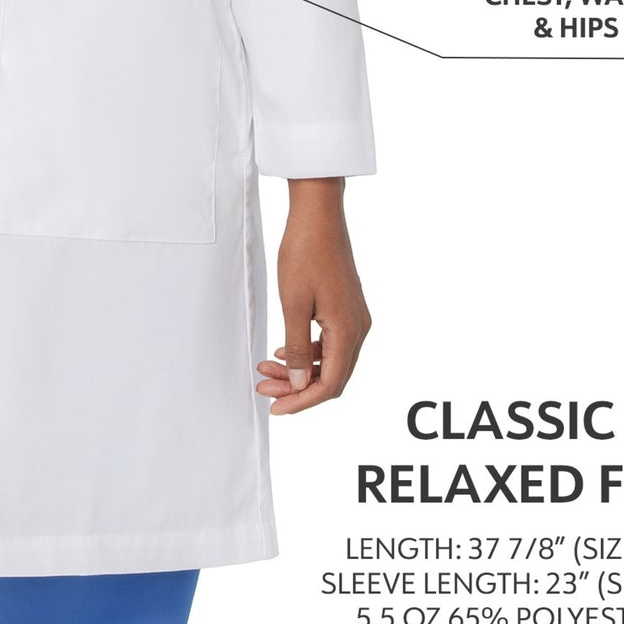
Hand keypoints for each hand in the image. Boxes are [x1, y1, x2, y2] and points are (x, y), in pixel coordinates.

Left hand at [256, 176, 369, 414]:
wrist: (317, 215)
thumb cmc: (305, 253)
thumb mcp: (294, 305)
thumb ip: (299, 348)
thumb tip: (301, 384)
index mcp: (348, 330)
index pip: (330, 384)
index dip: (303, 401)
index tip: (276, 408)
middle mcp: (358, 327)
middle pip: (332, 375)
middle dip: (297, 387)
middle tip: (264, 388)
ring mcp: (354, 316)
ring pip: (330, 359)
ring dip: (301, 369)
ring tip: (268, 369)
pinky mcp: (346, 306)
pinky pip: (331, 341)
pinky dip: (308, 351)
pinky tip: (285, 350)